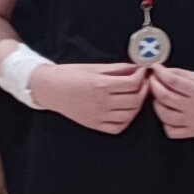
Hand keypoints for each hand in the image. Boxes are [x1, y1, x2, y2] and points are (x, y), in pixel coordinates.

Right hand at [29, 62, 149, 133]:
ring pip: (130, 115)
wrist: (50, 88)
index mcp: (101, 85)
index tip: (142, 71)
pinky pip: (118, 127)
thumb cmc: (71, 75)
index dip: (142, 76)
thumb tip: (137, 66)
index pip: (132, 83)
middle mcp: (101, 102)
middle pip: (135, 99)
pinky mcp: (94, 125)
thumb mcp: (94, 67)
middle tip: (144, 82)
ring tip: (137, 95)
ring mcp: (98, 116)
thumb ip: (117, 68)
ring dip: (138, 104)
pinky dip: (127, 120)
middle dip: (144, 89)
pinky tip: (127, 110)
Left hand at [150, 65, 193, 138]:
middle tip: (153, 80)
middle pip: (164, 96)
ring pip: (164, 114)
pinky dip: (165, 122)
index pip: (172, 80)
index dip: (159, 72)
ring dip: (156, 103)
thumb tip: (164, 71)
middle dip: (154, 85)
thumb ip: (183, 74)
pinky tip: (168, 113)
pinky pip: (171, 131)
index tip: (155, 68)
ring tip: (159, 96)